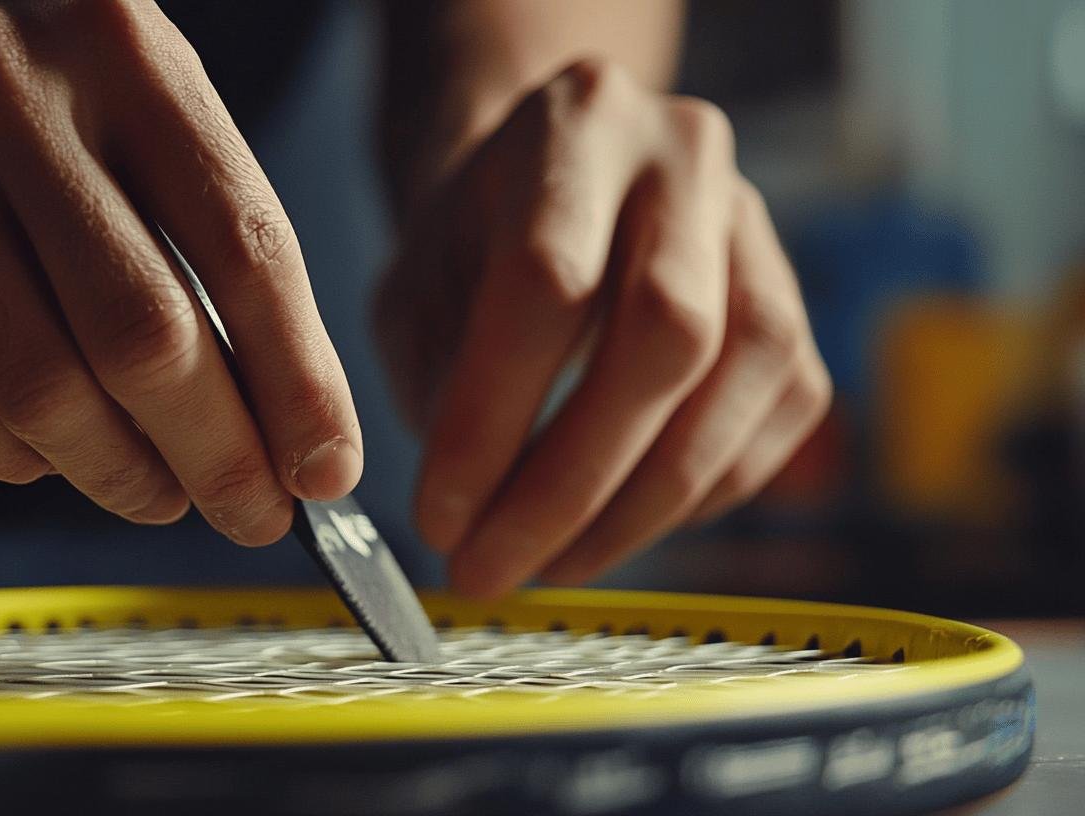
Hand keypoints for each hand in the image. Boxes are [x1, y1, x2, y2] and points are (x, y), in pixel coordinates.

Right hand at [0, 0, 361, 543]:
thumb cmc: (23, 44)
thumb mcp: (139, 75)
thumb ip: (205, 213)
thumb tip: (276, 399)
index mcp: (126, 54)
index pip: (244, 251)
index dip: (299, 384)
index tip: (325, 468)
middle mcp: (9, 101)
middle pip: (144, 341)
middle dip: (219, 456)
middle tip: (253, 511)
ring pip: (37, 390)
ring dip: (120, 474)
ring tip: (160, 491)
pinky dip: (13, 459)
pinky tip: (52, 456)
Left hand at [376, 60, 830, 595]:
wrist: (553, 185)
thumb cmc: (471, 243)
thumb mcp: (416, 285)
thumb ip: (437, 381)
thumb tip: (468, 518)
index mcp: (576, 125)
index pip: (547, 282)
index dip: (492, 419)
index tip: (440, 518)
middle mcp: (687, 157)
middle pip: (667, 334)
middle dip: (572, 483)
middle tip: (492, 568)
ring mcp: (758, 228)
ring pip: (740, 382)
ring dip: (640, 507)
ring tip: (548, 564)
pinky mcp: (795, 303)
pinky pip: (773, 420)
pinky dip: (695, 496)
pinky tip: (617, 526)